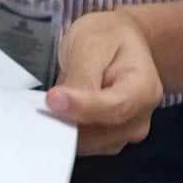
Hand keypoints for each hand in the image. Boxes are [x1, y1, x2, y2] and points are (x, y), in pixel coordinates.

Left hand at [43, 10, 162, 155]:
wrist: (116, 40)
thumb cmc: (107, 37)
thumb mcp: (91, 44)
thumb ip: (80, 77)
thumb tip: (59, 105)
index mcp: (144, 88)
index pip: (114, 107)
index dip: (81, 107)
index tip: (52, 99)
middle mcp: (140, 118)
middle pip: (98, 132)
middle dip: (66, 120)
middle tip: (38, 101)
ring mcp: (124, 133)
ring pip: (86, 143)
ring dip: (63, 126)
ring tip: (52, 99)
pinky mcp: (107, 142)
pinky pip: (82, 144)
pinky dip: (65, 130)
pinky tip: (57, 111)